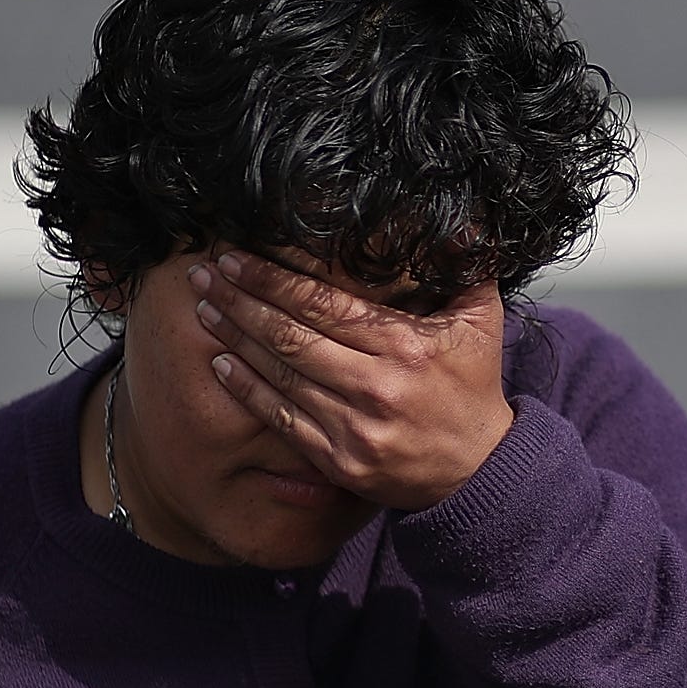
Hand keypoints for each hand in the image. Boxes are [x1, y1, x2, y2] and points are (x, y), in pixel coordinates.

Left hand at [188, 251, 516, 511]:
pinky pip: (281, 419)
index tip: (236, 258)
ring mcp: (354, 427)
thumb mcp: (482, 320)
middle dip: (240, 301)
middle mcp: (376, 386)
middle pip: (290, 336)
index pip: (323, 305)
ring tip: (205, 309)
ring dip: (235, 339)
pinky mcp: (339, 460)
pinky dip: (247, 390)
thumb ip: (466, 267)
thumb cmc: (474, 387)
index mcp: (405, 346)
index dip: (272, 279)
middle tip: (205, 276)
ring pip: (280, 375)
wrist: (480, 469)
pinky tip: (221, 365)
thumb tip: (460, 217)